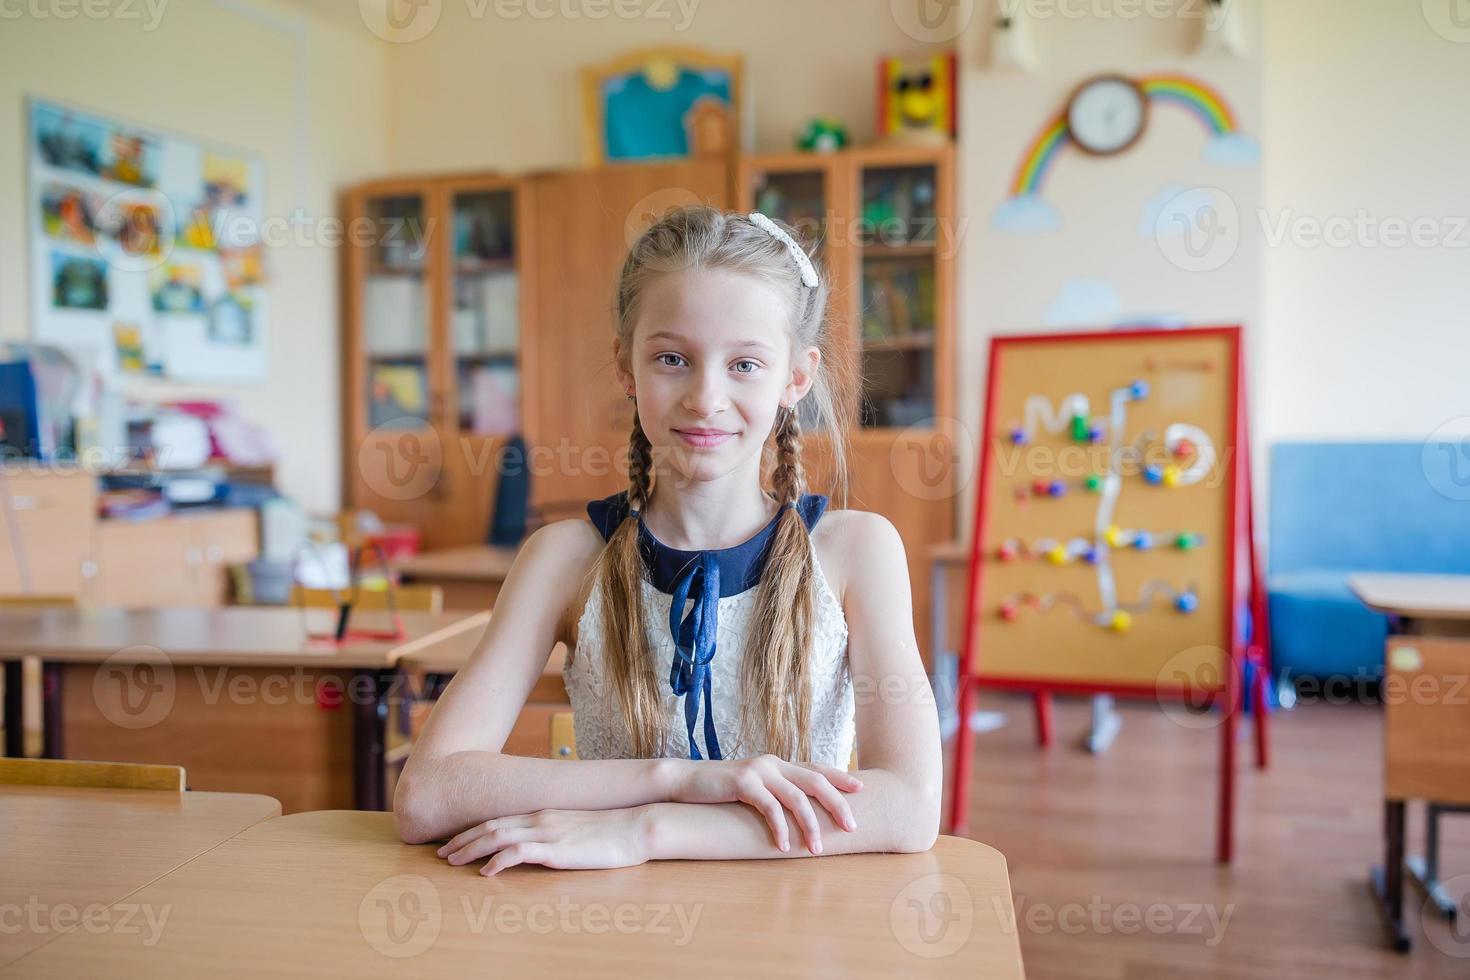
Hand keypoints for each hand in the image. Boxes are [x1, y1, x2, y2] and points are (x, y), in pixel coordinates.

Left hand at [436, 807, 651, 875]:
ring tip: (452, 862)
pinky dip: (497, 861)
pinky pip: (518, 853)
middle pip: (490, 825)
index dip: (473, 830)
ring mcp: (547, 832)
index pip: (499, 819)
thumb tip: (540, 846)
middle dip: (462, 839)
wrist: (635, 827)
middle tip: (441, 853)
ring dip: (470, 849)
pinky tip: (485, 872)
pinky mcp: (556, 849)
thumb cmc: (610, 831)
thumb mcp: (577, 829)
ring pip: (497, 836)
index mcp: (543, 813)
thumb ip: (555, 833)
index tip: (454, 841)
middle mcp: (540, 818)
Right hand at [669, 754, 861, 854]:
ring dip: (810, 825)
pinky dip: (779, 829)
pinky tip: (783, 848)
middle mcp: (773, 763)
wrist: (685, 782)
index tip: (862, 788)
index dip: (839, 777)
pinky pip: (770, 808)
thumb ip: (774, 793)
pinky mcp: (743, 782)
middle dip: (837, 804)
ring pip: (796, 797)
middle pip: (815, 781)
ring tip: (817, 849)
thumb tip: (799, 813)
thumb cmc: (720, 791)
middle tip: (852, 827)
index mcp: (778, 764)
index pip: (816, 768)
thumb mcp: (753, 788)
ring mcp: (759, 771)